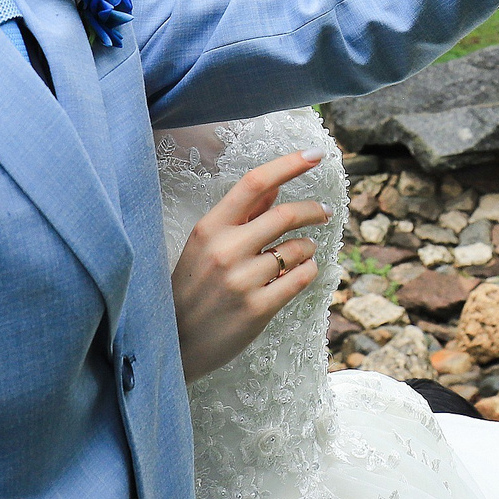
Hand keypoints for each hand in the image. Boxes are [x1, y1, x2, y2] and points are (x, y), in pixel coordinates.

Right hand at [170, 149, 330, 381]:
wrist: (175, 344)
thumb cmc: (191, 289)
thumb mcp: (205, 246)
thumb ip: (241, 216)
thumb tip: (275, 188)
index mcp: (209, 228)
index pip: (254, 183)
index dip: (288, 164)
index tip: (315, 154)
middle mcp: (225, 250)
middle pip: (285, 215)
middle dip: (313, 210)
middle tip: (324, 212)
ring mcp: (241, 281)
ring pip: (298, 249)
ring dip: (308, 247)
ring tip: (301, 253)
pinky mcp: (257, 309)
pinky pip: (301, 278)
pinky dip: (309, 271)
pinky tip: (300, 273)